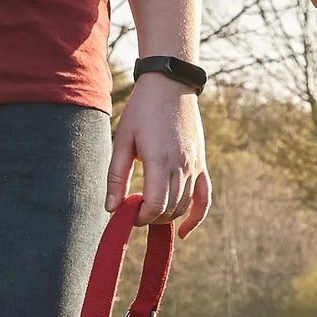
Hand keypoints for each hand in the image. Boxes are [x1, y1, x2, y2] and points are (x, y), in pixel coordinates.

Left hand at [109, 75, 212, 237]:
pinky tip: (184, 231)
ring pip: (183, 206)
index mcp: (160, 160)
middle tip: (132, 210)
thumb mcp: (123, 140)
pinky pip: (204, 197)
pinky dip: (196, 217)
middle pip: (169, 210)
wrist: (170, 85)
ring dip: (165, 215)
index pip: (154, 206)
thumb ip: (116, 176)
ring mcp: (195, 165)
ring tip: (147, 208)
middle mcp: (182, 166)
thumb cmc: (142, 110)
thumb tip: (111, 209)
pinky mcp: (201, 163)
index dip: (139, 217)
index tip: (126, 213)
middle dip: (149, 217)